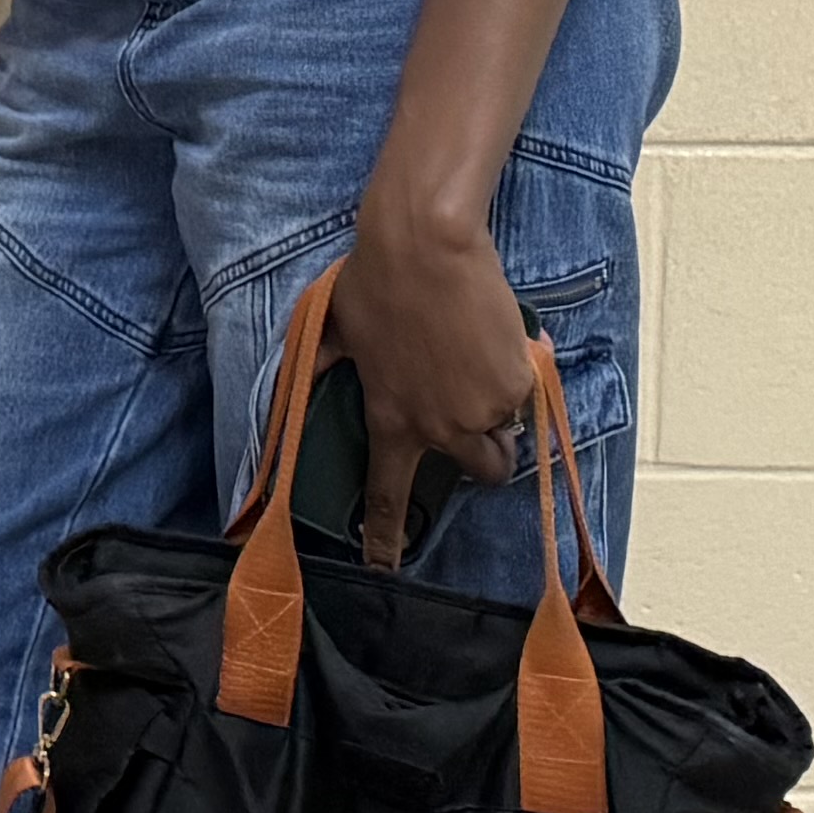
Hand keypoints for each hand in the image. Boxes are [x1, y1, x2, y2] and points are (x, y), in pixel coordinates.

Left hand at [323, 197, 550, 567]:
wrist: (426, 245)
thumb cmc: (375, 280)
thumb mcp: (334, 329)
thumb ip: (318, 367)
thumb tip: (287, 384)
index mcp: (391, 416)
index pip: (388, 492)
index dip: (386, 537)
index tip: (384, 567)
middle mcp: (439, 425)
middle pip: (482, 472)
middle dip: (487, 454)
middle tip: (476, 415)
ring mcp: (481, 408)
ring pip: (509, 430)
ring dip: (501, 409)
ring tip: (477, 358)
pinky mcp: (517, 382)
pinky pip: (526, 392)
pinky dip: (517, 370)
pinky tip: (494, 334)